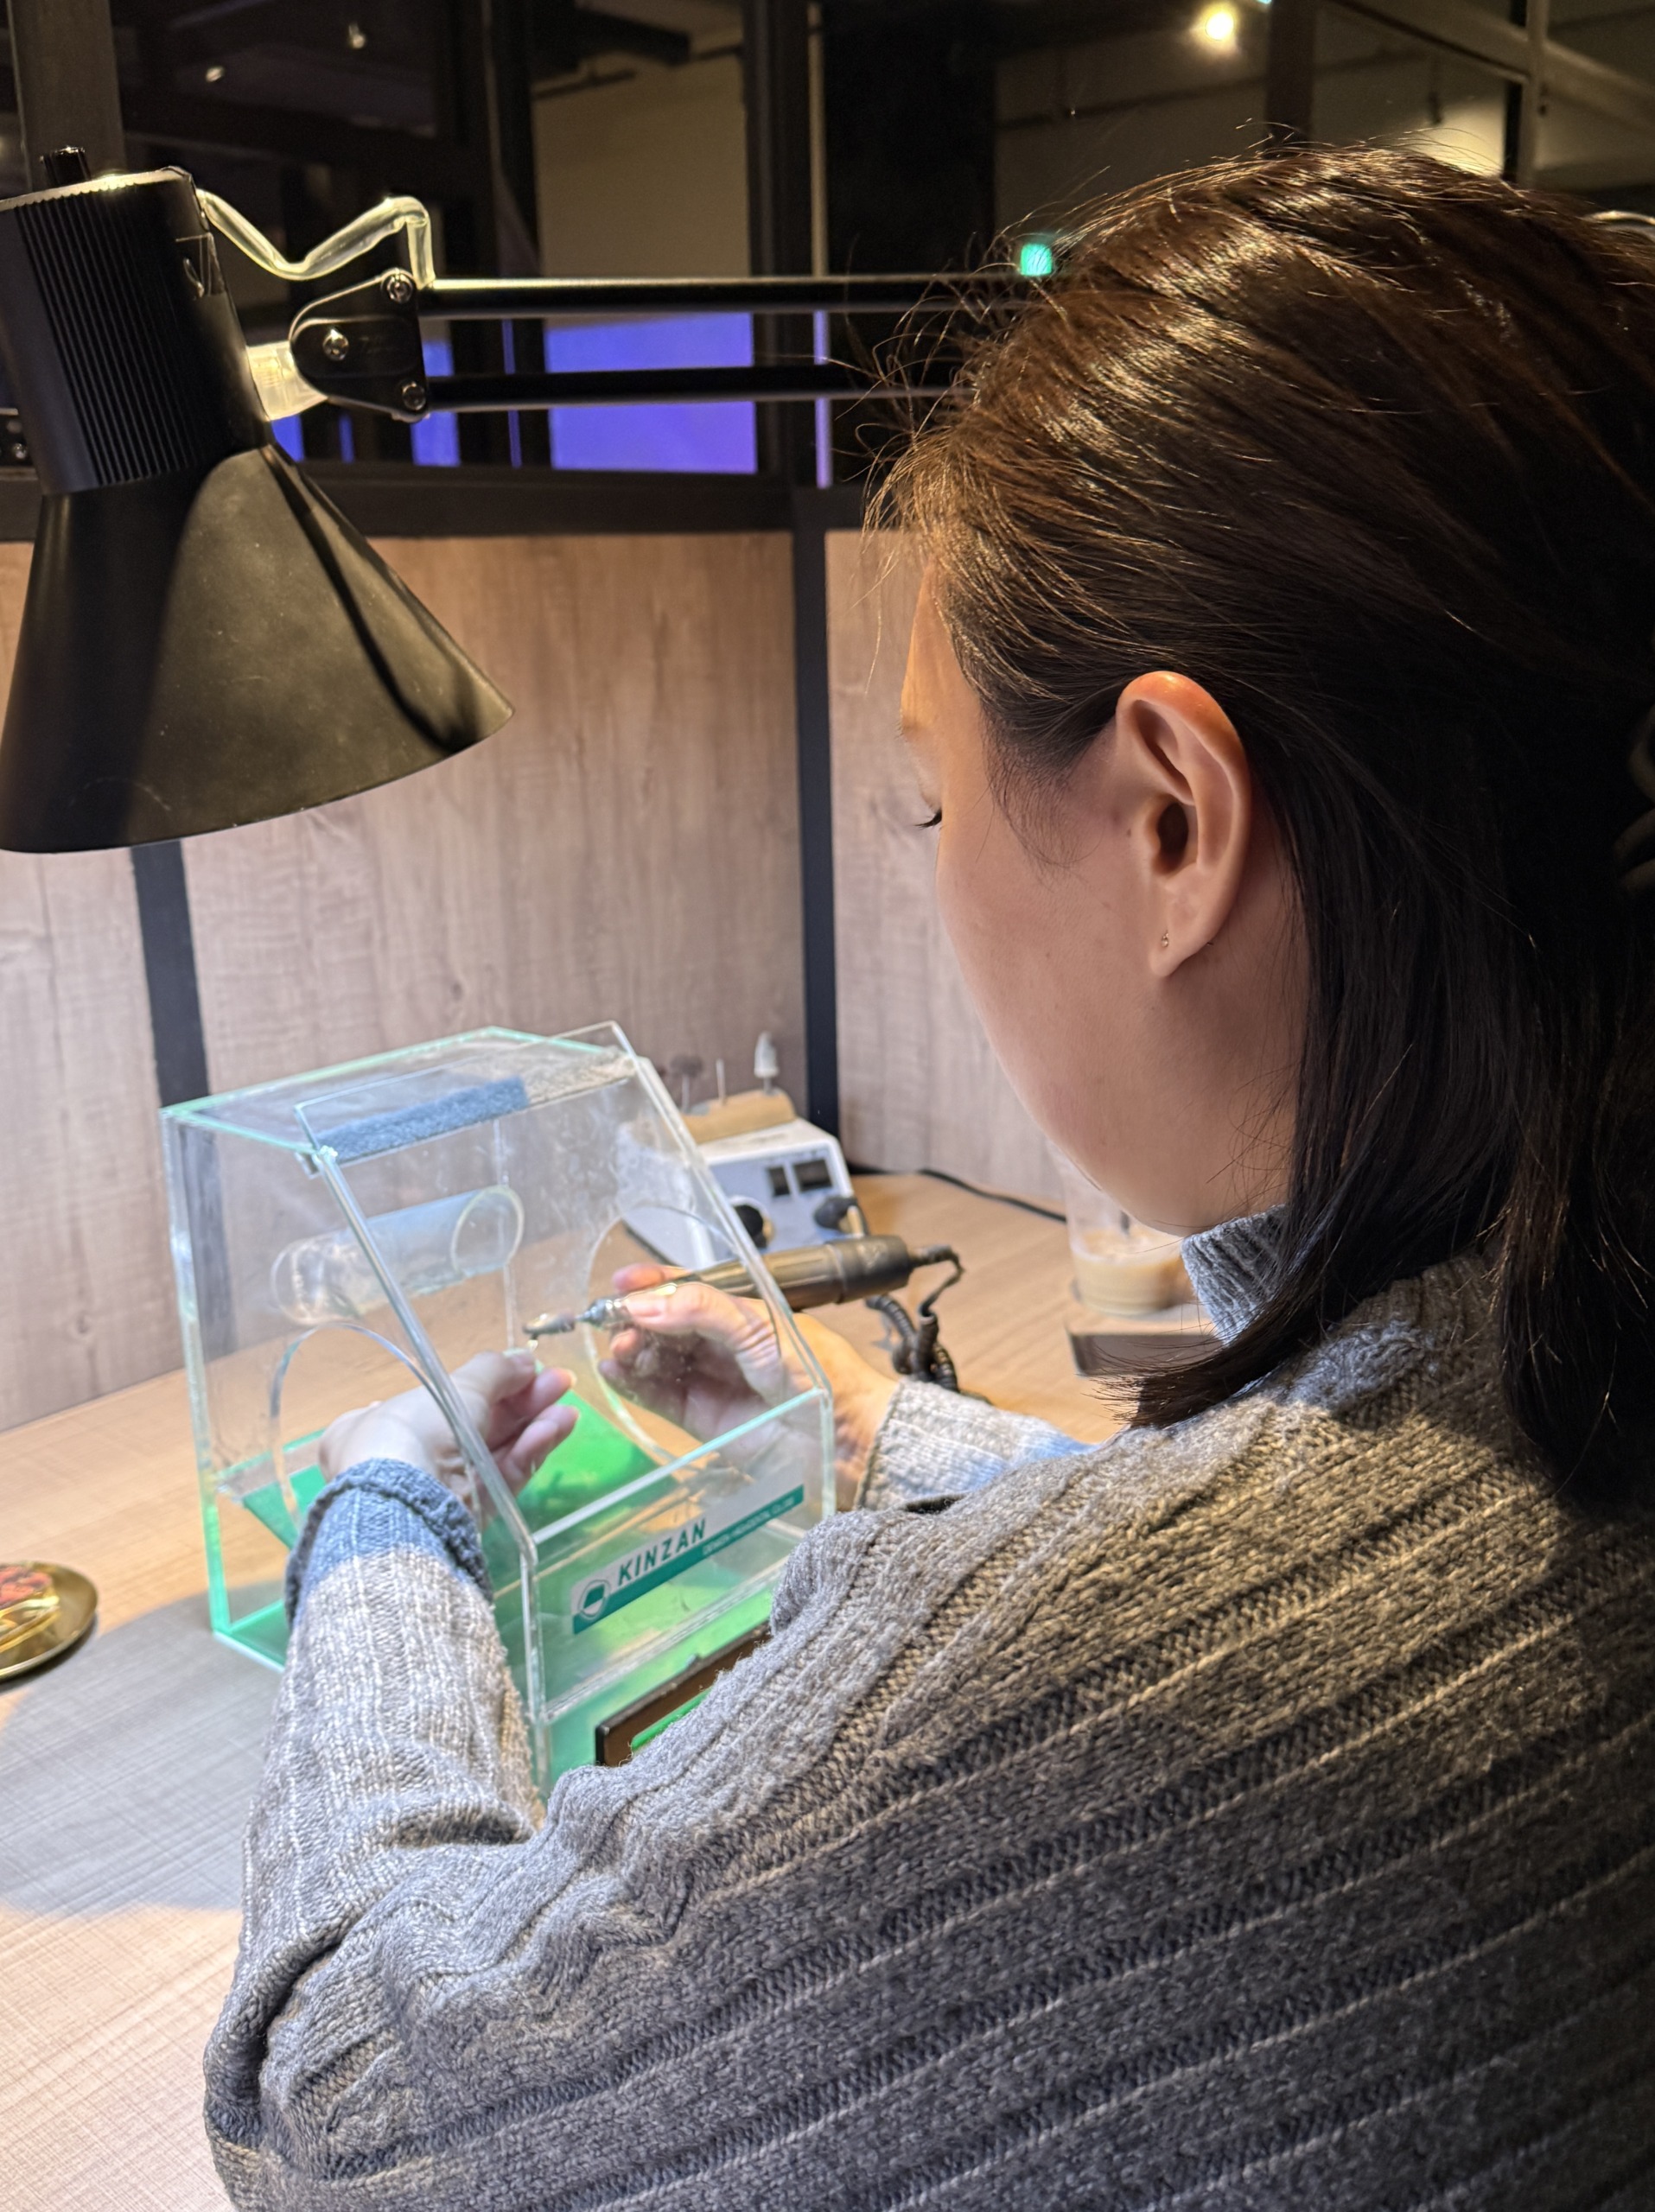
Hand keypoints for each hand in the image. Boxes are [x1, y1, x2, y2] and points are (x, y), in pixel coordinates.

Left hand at [318, 1350, 576, 1510]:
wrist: (404, 1505)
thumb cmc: (414, 1431)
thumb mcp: (453, 1387)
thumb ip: (493, 1371)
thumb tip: (524, 1361)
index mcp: (378, 1425)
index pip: (435, 1401)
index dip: (481, 1385)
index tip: (520, 1371)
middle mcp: (404, 1458)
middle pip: (474, 1424)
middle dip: (520, 1401)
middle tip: (559, 1382)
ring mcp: (436, 1489)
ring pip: (493, 1452)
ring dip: (532, 1425)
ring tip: (567, 1406)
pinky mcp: (466, 1516)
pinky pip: (499, 1478)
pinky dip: (528, 1452)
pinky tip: (556, 1428)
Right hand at [602, 1267, 896, 1506]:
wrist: (847, 1441)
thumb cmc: (821, 1377)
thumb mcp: (762, 1329)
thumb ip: (705, 1312)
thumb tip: (647, 1304)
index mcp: (743, 1312)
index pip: (689, 1289)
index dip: (654, 1284)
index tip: (622, 1283)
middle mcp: (723, 1344)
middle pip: (665, 1324)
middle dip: (636, 1320)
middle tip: (614, 1322)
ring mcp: (711, 1381)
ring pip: (658, 1359)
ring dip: (633, 1352)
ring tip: (619, 1350)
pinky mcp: (702, 1419)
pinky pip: (659, 1396)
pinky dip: (634, 1385)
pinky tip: (615, 1374)